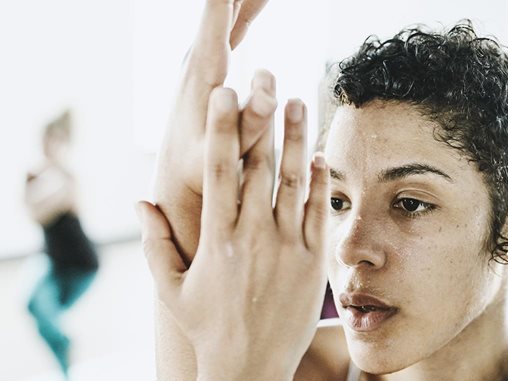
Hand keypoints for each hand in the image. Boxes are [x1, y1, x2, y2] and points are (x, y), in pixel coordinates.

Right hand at [139, 87, 329, 380]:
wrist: (251, 371)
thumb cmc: (207, 329)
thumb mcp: (171, 290)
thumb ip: (154, 243)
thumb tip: (141, 200)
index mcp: (216, 240)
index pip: (219, 172)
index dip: (223, 129)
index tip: (226, 95)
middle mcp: (254, 238)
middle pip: (261, 167)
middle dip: (264, 121)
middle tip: (269, 83)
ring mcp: (288, 249)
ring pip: (295, 182)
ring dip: (298, 139)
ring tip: (299, 103)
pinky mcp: (312, 263)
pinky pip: (318, 213)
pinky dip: (320, 182)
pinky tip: (320, 156)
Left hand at [157, 0, 274, 197]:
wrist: (178, 176)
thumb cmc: (200, 170)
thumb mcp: (222, 152)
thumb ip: (248, 122)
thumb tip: (268, 82)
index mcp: (202, 69)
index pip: (217, 10)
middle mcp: (200, 55)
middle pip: (226, 3)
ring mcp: (205, 58)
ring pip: (231, 10)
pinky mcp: (213, 66)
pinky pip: (234, 26)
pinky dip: (247, 7)